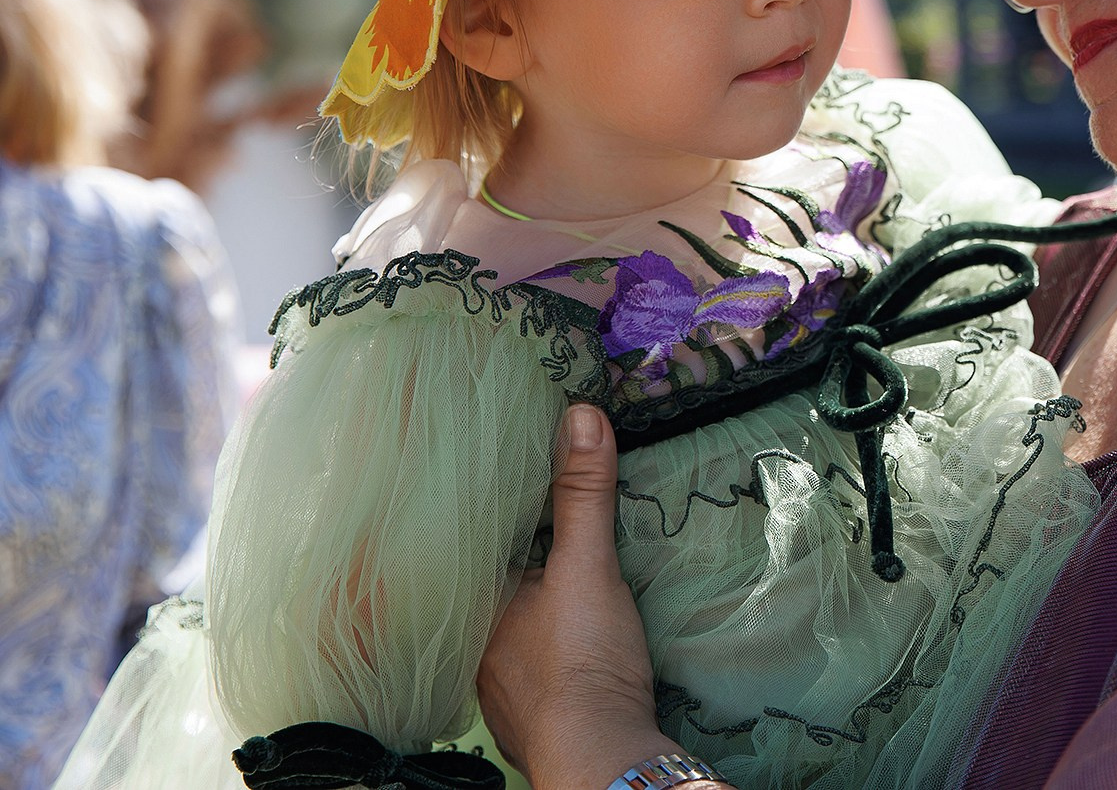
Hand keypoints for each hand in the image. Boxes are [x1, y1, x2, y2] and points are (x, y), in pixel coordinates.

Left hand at [478, 405, 672, 789]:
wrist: (600, 756)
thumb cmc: (578, 664)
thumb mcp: (586, 568)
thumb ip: (583, 495)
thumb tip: (580, 414)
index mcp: (467, 603)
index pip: (461, 538)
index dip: (476, 503)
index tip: (484, 462)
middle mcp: (467, 641)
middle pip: (484, 575)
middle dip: (503, 543)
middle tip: (520, 494)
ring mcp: (494, 677)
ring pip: (503, 614)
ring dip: (520, 587)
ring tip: (541, 544)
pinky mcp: (527, 701)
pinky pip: (524, 644)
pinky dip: (536, 623)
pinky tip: (556, 615)